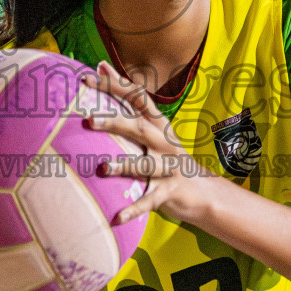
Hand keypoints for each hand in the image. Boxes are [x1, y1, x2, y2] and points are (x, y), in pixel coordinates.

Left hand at [81, 60, 210, 225]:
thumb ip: (130, 111)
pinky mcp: (169, 192)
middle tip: (87, 120)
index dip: (115, 85)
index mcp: (158, 124)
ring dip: (124, 166)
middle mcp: (165, 142)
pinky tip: (116, 218)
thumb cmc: (166, 157)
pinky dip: (133, 210)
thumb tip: (102, 72)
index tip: (89, 76)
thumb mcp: (153, 131)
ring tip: (102, 168)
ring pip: (145, 164)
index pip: (137, 97)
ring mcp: (169, 167)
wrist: (203, 191)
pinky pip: (149, 201)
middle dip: (114, 122)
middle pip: (139, 127)